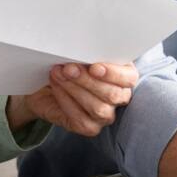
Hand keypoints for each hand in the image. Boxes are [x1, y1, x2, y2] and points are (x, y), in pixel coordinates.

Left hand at [7, 62, 138, 136]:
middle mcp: (119, 97)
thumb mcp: (80, 53)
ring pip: (98, 108)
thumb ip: (86, 53)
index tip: (94, 67)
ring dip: (75, 89)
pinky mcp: (90, 127)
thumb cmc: (69, 63)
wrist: (47, 81)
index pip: (129, 78)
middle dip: (87, 81)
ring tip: (58, 74)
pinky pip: (82, 120)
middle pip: (112, 94)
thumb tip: (81, 50)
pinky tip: (56, 88)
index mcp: (124, 75)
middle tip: (68, 68)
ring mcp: (106, 114)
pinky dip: (66, 101)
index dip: (113, 73)